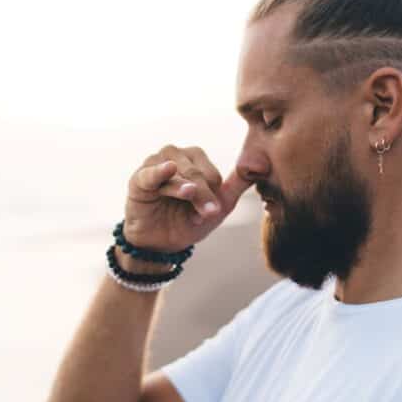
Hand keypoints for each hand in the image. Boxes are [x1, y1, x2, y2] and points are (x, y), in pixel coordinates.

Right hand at [123, 145, 252, 251]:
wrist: (161, 244)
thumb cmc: (188, 221)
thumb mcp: (219, 205)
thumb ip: (237, 185)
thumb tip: (263, 165)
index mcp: (195, 160)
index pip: (211, 172)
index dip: (213, 195)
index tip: (208, 213)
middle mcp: (175, 156)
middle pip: (196, 172)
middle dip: (203, 196)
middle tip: (203, 215)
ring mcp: (155, 165)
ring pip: (178, 173)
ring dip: (186, 192)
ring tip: (189, 206)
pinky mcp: (139, 178)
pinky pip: (151, 173)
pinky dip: (160, 172)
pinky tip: (168, 170)